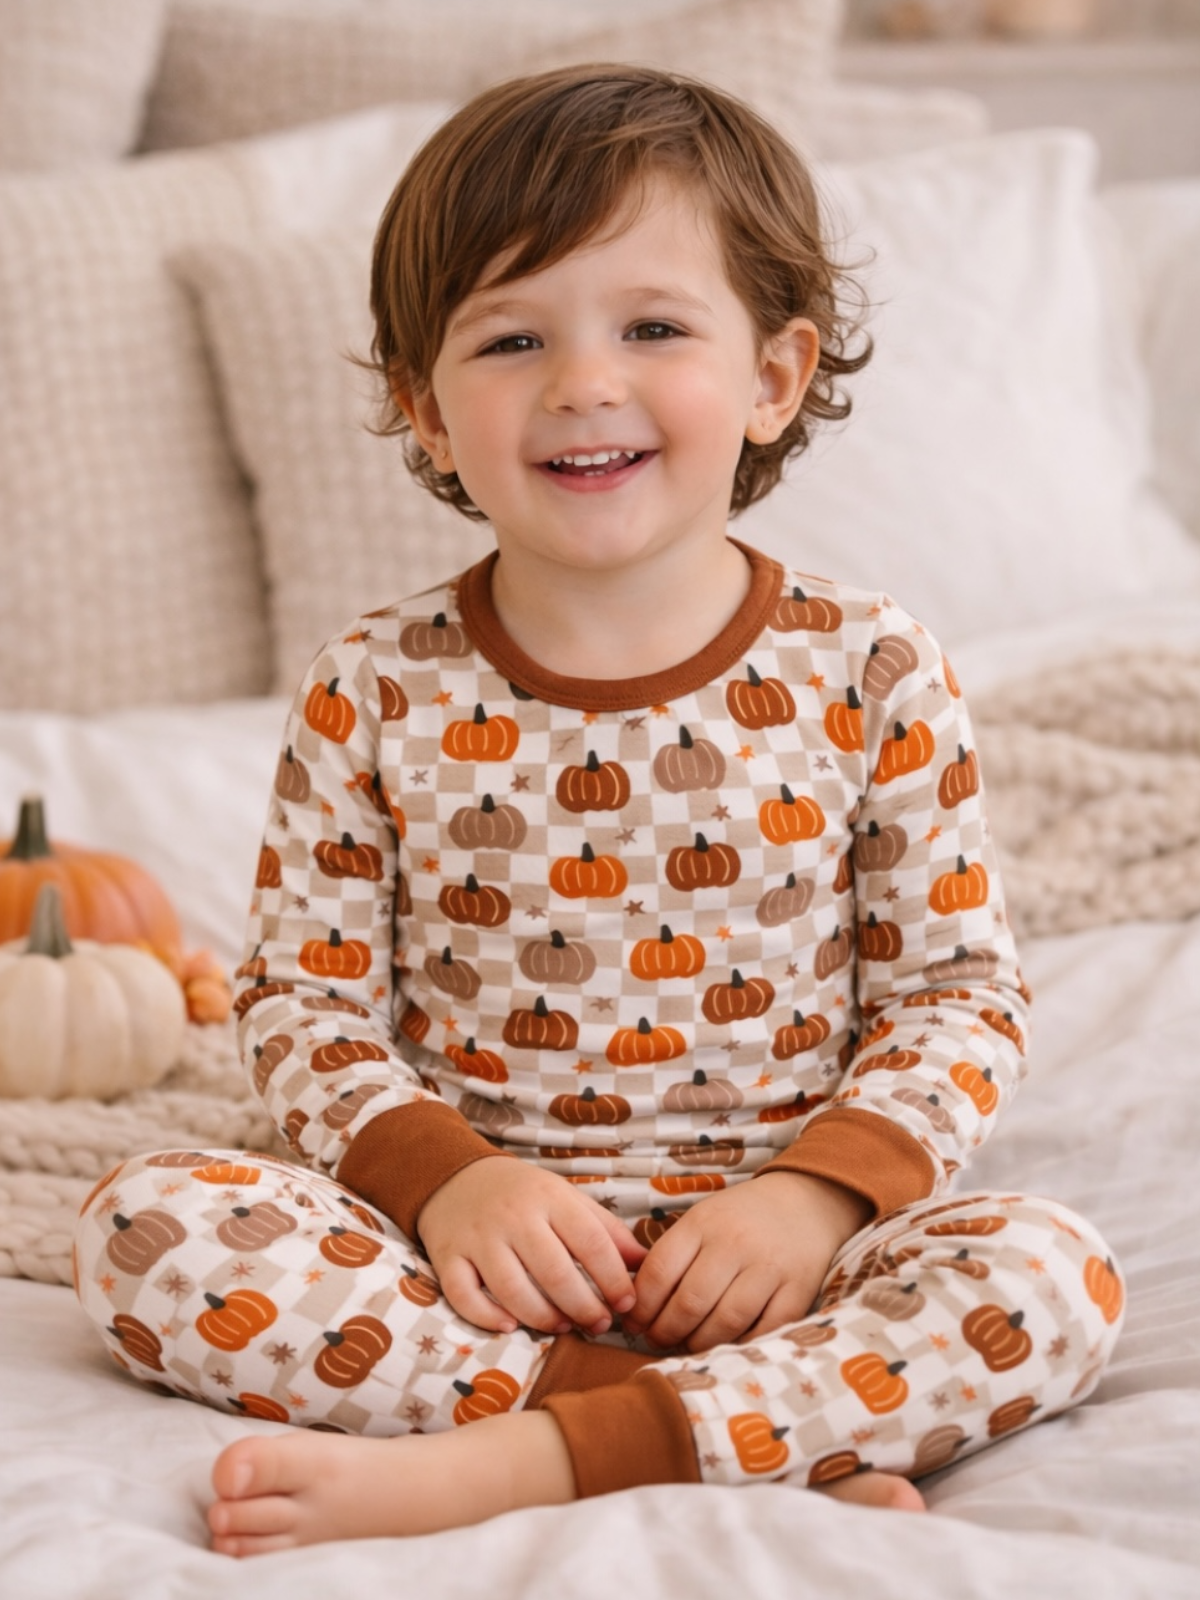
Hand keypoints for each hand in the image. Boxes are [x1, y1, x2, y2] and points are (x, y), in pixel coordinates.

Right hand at [416, 1158, 647, 1337]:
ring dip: (542, 1317)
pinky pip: (464, 1295)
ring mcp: (478, 1237)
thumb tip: (644, 1263)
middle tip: (599, 1325)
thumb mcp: (566, 1198)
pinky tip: (509, 1326)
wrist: (455, 1176)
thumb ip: (605, 1230)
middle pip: (553, 1271)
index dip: (613, 1278)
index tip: (627, 1303)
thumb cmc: (522, 1194)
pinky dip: (485, 1316)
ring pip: (511, 1288)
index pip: (590, 1241)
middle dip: (583, 1306)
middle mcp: (513, 1216)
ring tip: (563, 1326)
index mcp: (548, 1197)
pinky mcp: (448, 1256)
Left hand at [623, 1173, 872, 1353]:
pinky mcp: (798, 1290)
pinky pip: (764, 1331)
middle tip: (658, 1340)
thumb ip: (672, 1256)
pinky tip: (727, 1344)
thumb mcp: (702, 1220)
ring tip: (688, 1345)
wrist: (806, 1202)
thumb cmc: (741, 1218)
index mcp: (703, 1223)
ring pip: (725, 1322)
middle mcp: (734, 1243)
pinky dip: (741, 1345)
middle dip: (666, 1331)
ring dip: (699, 1343)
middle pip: (690, 1302)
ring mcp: (769, 1268)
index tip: (634, 1322)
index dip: (641, 1305)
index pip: (659, 1271)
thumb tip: (635, 1304)